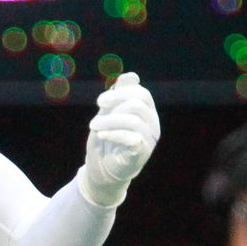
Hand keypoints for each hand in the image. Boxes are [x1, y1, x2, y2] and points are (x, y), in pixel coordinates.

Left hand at [78, 72, 159, 206]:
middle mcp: (152, 125)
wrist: (102, 170)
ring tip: (93, 126)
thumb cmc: (107, 139)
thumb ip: (119, 95)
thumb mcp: (109, 113)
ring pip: (133, 120)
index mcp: (147, 113)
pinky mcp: (142, 153)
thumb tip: (132, 76)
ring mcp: (149, 139)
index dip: (120, 93)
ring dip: (109, 120)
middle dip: (115, 102)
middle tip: (97, 108)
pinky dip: (114, 134)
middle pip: (139, 103)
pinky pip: (132, 138)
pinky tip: (101, 135)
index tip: (100, 101)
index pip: (141, 94)